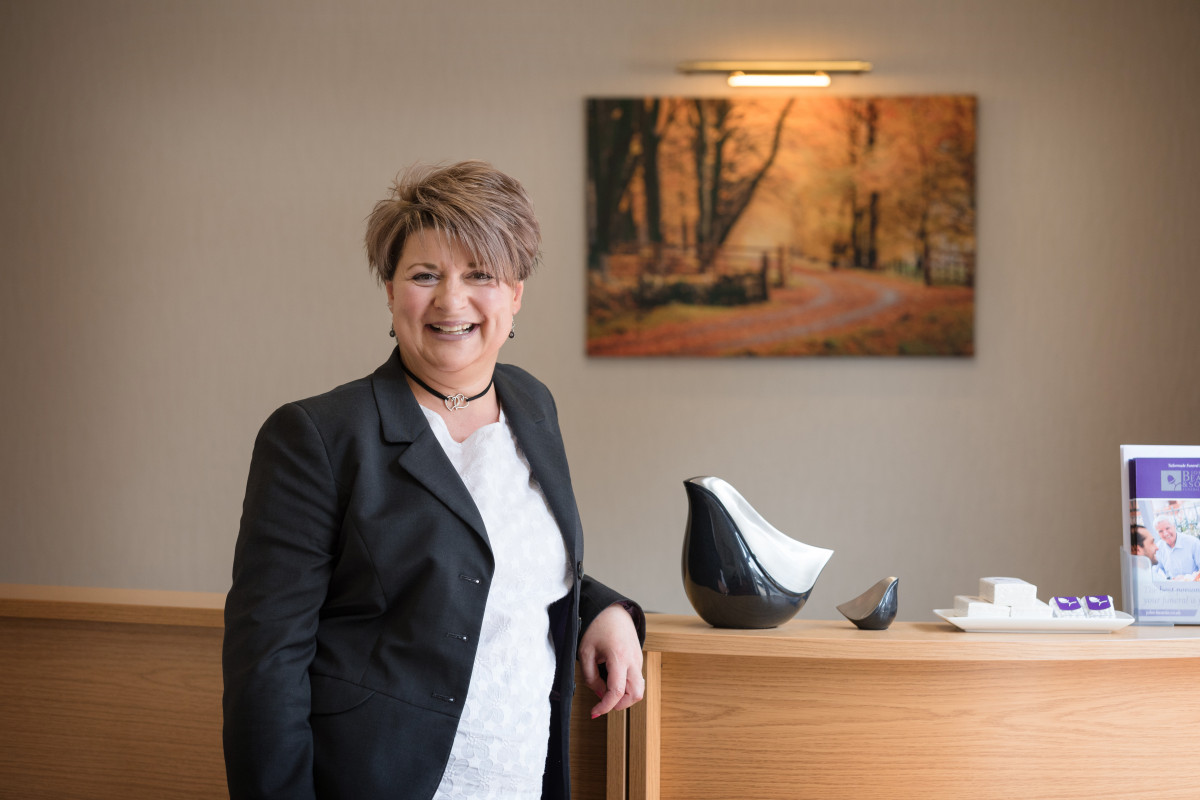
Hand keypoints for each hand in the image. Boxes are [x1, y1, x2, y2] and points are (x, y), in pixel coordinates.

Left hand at [578, 603, 643, 717]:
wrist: (613, 610)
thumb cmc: (597, 627)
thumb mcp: (586, 652)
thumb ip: (591, 677)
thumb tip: (600, 694)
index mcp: (619, 657)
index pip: (617, 692)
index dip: (605, 706)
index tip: (594, 712)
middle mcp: (634, 661)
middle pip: (635, 695)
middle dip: (619, 704)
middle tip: (603, 703)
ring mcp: (639, 660)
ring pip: (638, 689)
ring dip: (624, 696)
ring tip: (606, 690)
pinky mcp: (639, 660)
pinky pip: (636, 680)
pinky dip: (626, 687)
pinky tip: (611, 680)